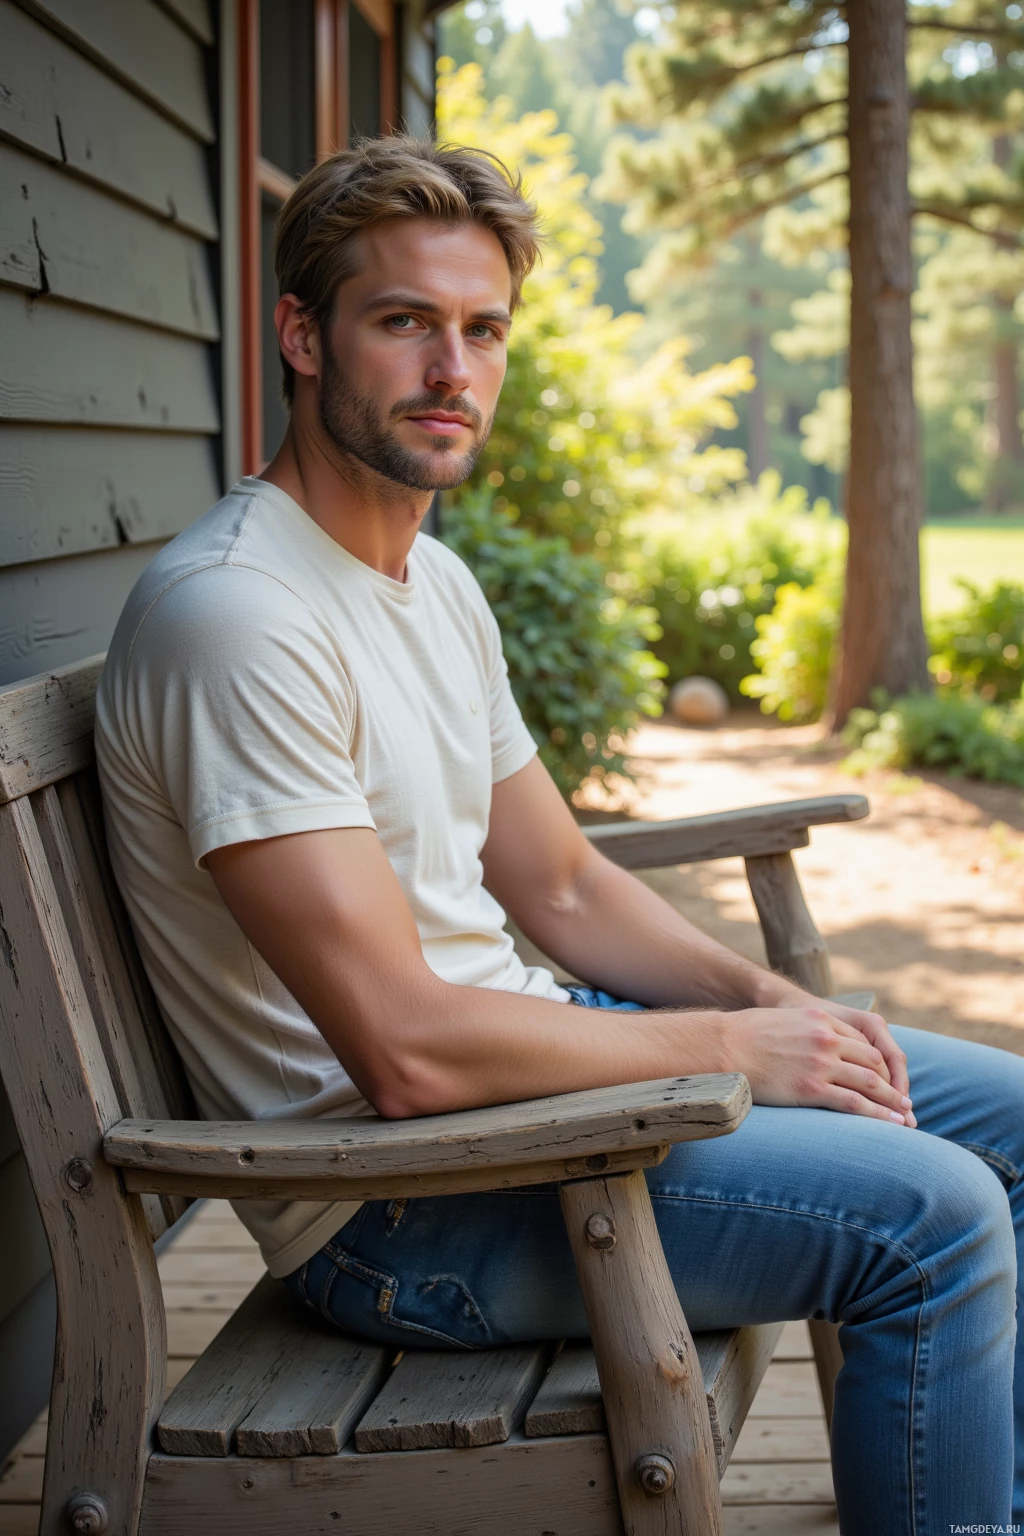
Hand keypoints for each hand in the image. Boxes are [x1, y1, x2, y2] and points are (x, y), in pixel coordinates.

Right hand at [721, 1004, 914, 1125]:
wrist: (722, 1046)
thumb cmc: (744, 1035)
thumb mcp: (784, 1022)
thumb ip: (807, 1031)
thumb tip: (816, 1051)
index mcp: (821, 1020)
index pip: (863, 1043)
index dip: (881, 1065)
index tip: (890, 1080)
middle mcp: (826, 1039)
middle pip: (872, 1063)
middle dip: (892, 1086)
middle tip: (906, 1104)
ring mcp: (820, 1063)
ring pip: (870, 1084)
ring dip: (892, 1103)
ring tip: (905, 1118)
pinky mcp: (811, 1087)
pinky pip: (854, 1103)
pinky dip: (877, 1115)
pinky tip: (889, 1125)